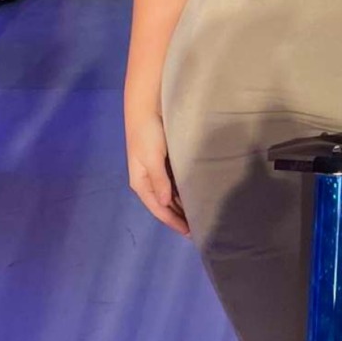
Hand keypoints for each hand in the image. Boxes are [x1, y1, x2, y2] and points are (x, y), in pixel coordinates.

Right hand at [126, 109, 190, 235]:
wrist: (146, 107)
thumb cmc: (147, 133)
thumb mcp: (151, 157)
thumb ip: (159, 180)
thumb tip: (165, 203)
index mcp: (141, 183)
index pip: (159, 209)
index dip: (173, 222)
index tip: (189, 233)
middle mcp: (149, 181)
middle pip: (165, 205)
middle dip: (178, 218)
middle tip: (199, 228)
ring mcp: (157, 172)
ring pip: (171, 196)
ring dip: (182, 206)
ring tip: (200, 216)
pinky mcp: (165, 162)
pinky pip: (175, 184)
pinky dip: (184, 192)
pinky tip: (195, 196)